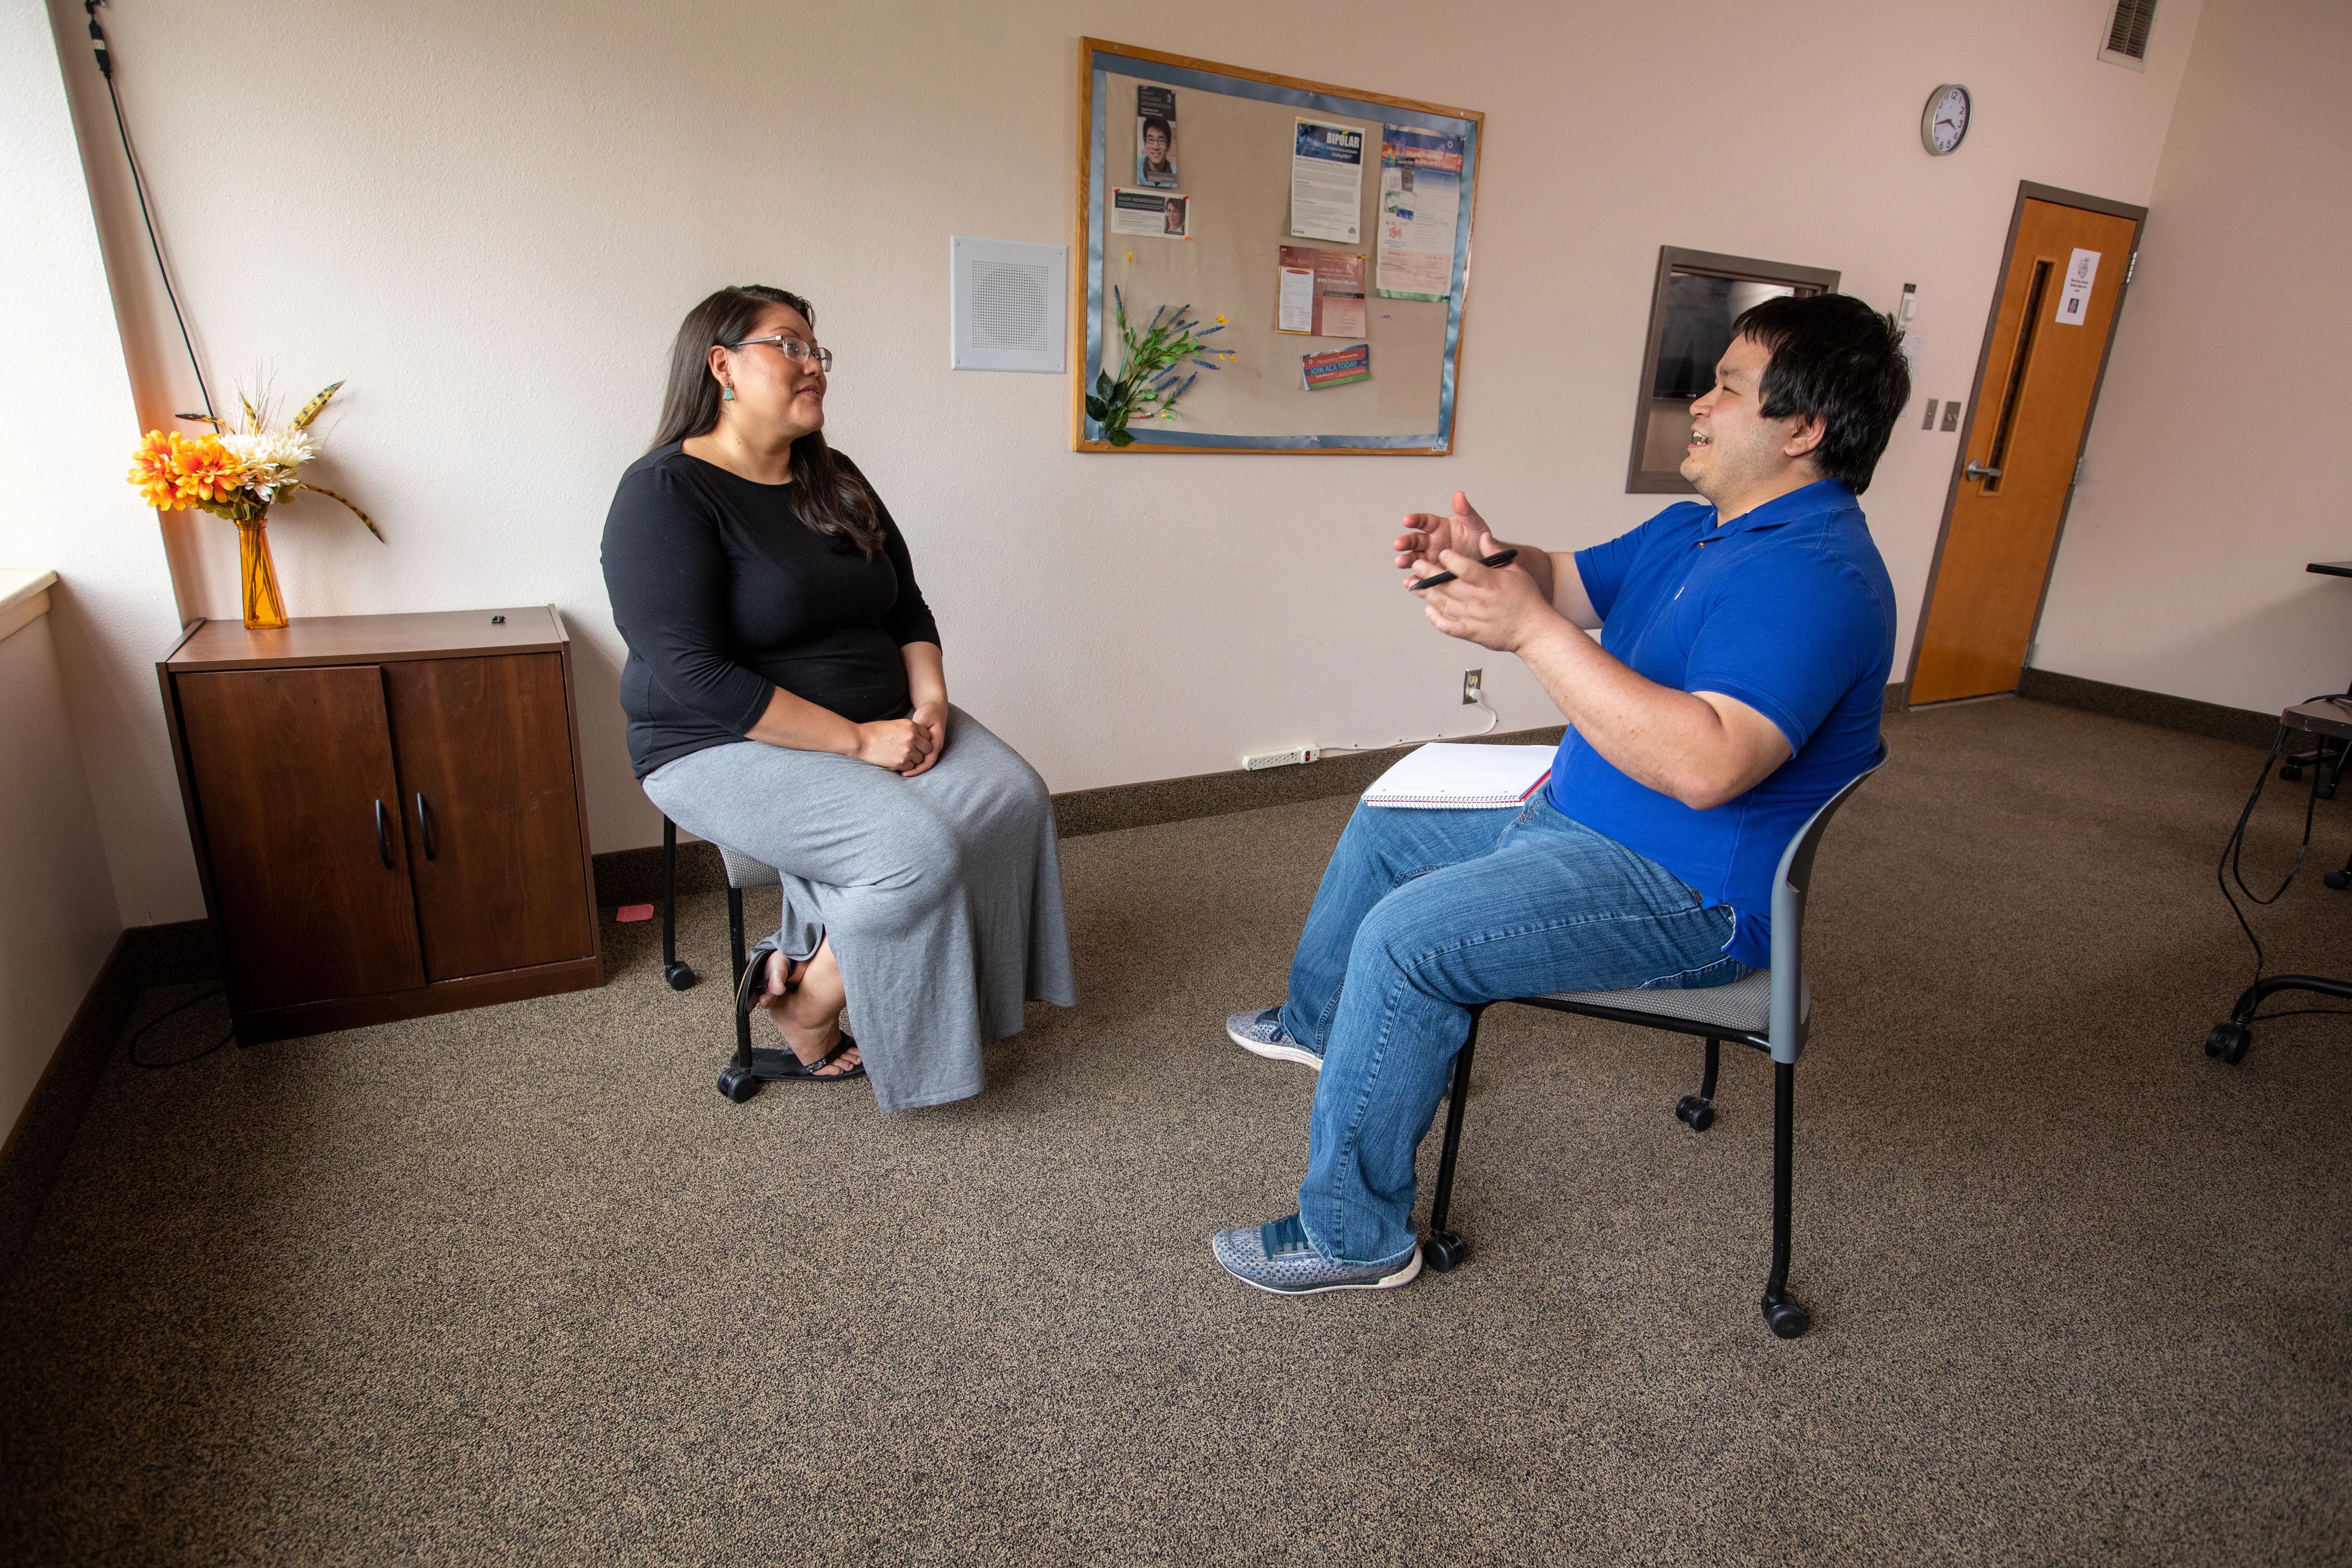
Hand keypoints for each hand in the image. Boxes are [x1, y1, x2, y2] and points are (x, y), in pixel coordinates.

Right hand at [851, 718, 933, 772]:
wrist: (862, 740)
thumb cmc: (876, 731)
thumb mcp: (896, 724)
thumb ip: (910, 730)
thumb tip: (920, 737)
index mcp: (911, 726)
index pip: (928, 735)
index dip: (923, 740)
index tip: (917, 742)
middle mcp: (912, 738)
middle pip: (928, 748)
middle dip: (922, 751)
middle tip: (912, 751)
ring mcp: (907, 751)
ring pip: (920, 759)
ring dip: (914, 759)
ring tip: (902, 756)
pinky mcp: (901, 762)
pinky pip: (911, 766)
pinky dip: (906, 765)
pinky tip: (897, 760)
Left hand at [899, 701, 949, 777]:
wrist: (935, 706)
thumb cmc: (930, 711)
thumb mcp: (923, 718)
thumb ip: (917, 729)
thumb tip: (910, 739)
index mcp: (936, 742)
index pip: (928, 761)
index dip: (917, 769)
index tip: (905, 773)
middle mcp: (935, 746)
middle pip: (924, 764)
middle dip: (913, 770)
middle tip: (899, 774)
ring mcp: (931, 746)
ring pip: (921, 761)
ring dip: (912, 766)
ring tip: (899, 770)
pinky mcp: (926, 744)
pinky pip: (919, 755)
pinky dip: (912, 759)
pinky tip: (902, 760)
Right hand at [1395, 490, 1493, 576]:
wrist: (1486, 564)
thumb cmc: (1478, 541)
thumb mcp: (1474, 525)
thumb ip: (1465, 511)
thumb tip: (1459, 495)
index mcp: (1438, 527)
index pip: (1423, 521)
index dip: (1415, 520)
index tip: (1407, 520)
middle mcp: (1431, 543)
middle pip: (1414, 541)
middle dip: (1405, 542)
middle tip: (1398, 544)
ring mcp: (1430, 559)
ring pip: (1413, 558)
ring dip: (1406, 560)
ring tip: (1400, 562)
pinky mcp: (1432, 574)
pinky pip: (1421, 577)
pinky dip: (1414, 580)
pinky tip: (1410, 581)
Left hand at [1417, 528, 1556, 652]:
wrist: (1533, 631)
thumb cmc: (1527, 600)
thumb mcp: (1517, 571)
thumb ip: (1496, 554)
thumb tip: (1482, 536)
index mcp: (1491, 583)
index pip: (1466, 569)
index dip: (1451, 560)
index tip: (1442, 553)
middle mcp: (1480, 600)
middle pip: (1449, 585)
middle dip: (1429, 574)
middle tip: (1416, 565)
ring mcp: (1474, 617)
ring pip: (1444, 604)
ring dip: (1426, 594)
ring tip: (1413, 584)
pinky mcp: (1471, 632)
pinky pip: (1448, 626)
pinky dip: (1435, 619)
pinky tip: (1428, 609)